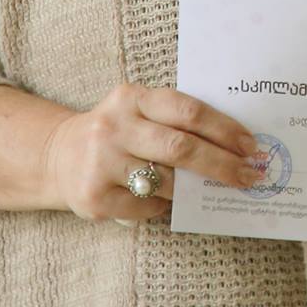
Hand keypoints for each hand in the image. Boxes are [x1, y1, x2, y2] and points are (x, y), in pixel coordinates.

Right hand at [39, 83, 263, 221]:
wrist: (56, 157)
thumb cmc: (117, 133)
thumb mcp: (138, 112)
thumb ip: (175, 121)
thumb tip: (234, 147)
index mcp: (132, 98)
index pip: (188, 111)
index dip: (225, 129)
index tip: (250, 146)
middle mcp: (114, 127)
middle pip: (181, 148)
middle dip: (222, 165)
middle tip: (249, 176)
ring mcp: (101, 163)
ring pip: (167, 182)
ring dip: (193, 189)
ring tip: (209, 190)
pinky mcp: (93, 197)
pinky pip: (146, 207)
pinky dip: (161, 206)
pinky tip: (160, 200)